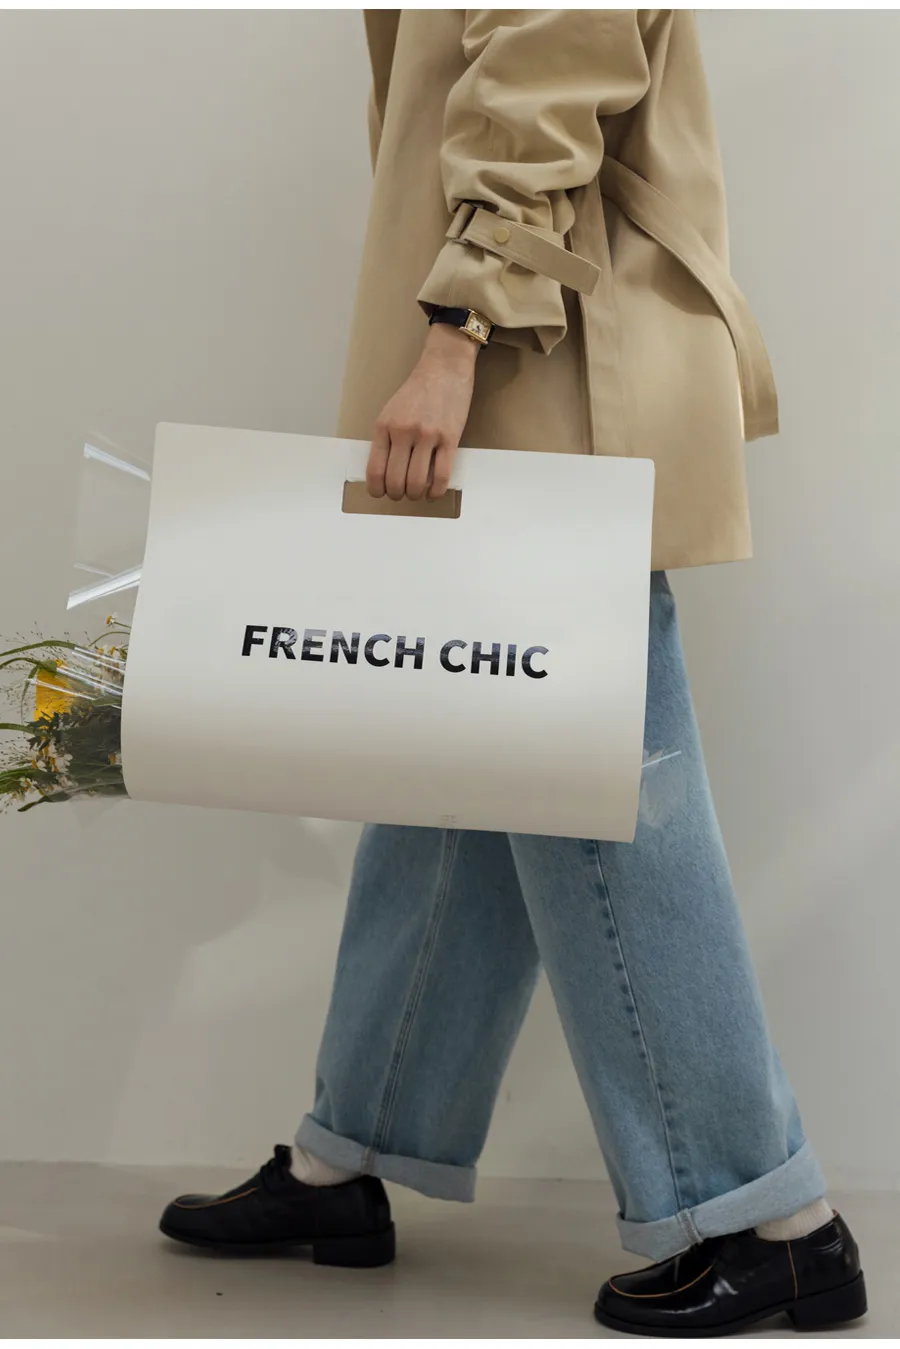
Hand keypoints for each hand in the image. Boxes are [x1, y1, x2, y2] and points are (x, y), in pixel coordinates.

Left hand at [367, 324, 477, 500]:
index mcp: (385, 426)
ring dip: (415, 495)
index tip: (381, 493)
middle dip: (397, 495)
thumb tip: (385, 472)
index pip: (375, 470)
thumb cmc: (417, 391)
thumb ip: (387, 439)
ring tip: (417, 493)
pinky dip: (436, 491)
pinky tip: (433, 492)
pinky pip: (442, 476)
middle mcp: (404, 432)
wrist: (444, 368)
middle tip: (401, 494)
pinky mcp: (450, 439)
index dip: (377, 490)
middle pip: (396, 481)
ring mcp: (428, 436)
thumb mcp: (391, 412)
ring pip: (417, 482)